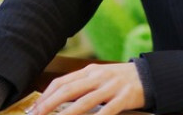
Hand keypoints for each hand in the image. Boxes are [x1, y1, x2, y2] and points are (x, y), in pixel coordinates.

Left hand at [28, 62, 143, 114]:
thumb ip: (82, 85)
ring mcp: (112, 86)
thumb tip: (57, 99)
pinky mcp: (124, 97)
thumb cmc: (119, 79)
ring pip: (85, 101)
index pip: (63, 82)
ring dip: (67, 114)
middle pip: (69, 90)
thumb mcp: (99, 76)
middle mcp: (98, 77)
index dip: (46, 95)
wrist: (148, 75)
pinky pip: (108, 110)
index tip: (34, 108)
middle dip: (49, 104)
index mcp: (90, 71)